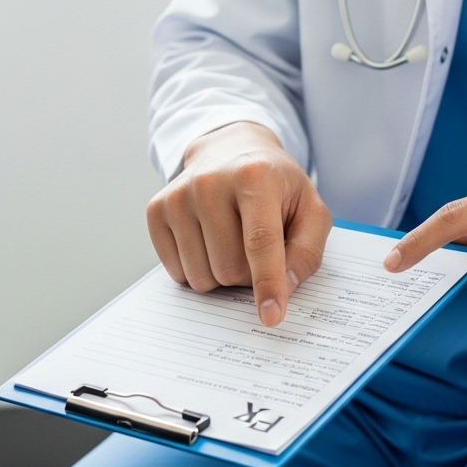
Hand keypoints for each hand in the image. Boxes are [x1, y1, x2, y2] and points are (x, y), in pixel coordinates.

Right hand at [146, 122, 332, 326]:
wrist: (230, 150)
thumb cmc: (275, 186)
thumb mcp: (309, 209)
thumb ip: (307, 251)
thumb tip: (285, 289)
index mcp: (255, 177)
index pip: (260, 242)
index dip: (268, 283)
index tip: (272, 316)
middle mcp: (210, 183)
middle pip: (229, 269)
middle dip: (248, 276)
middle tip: (256, 249)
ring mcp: (178, 196)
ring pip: (200, 276)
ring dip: (221, 275)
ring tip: (231, 241)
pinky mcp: (157, 210)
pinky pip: (176, 272)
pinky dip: (196, 269)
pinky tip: (207, 239)